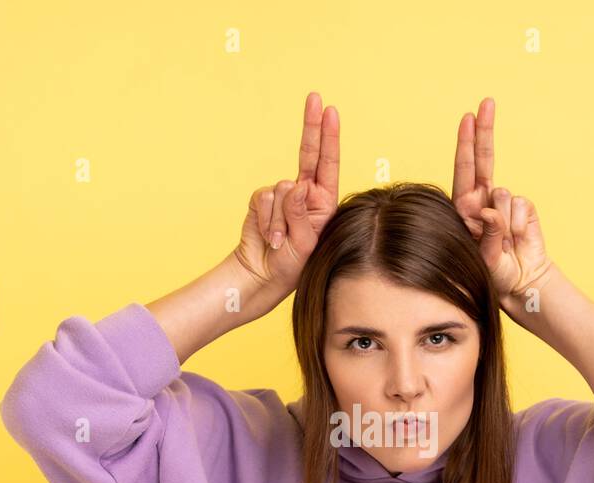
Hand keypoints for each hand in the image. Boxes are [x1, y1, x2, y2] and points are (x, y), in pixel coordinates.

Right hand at [232, 91, 339, 295]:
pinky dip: (265, 220)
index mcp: (324, 201)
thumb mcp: (305, 242)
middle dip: (311, 126)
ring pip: (281, 190)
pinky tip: (268, 237)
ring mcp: (283, 195)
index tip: (330, 111)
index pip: (328, 163)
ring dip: (279, 220)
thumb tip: (297, 184)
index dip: (329, 137)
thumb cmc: (293, 264)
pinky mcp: (262, 200)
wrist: (263, 275)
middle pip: (307, 154)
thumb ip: (301, 212)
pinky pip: (263, 198)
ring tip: (280, 241)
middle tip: (314, 97)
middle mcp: (305, 193)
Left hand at [452, 97, 556, 308]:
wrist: (520, 282)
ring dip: (502, 220)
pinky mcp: (524, 208)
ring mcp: (503, 203)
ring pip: (502, 194)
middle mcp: (482, 200)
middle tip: (487, 103)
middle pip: (484, 160)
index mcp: (465, 207)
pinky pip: (519, 206)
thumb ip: (485, 232)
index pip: (463, 170)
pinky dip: (518, 224)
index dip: (466, 143)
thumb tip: (489, 210)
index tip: (467, 118)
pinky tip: (517, 239)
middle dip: (484, 132)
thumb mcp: (481, 255)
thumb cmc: (492, 271)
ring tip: (502, 243)